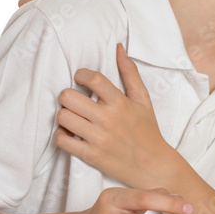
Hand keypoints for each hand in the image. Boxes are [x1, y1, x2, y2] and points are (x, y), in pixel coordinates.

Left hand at [55, 44, 168, 186]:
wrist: (153, 165)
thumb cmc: (147, 130)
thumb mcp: (143, 99)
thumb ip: (130, 73)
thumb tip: (119, 48)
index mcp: (120, 103)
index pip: (93, 79)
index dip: (81, 75)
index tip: (81, 79)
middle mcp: (107, 119)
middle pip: (68, 97)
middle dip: (68, 96)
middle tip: (75, 100)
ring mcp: (98, 138)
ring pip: (62, 117)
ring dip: (65, 115)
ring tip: (74, 117)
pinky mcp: (90, 156)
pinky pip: (62, 140)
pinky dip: (62, 135)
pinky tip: (71, 133)